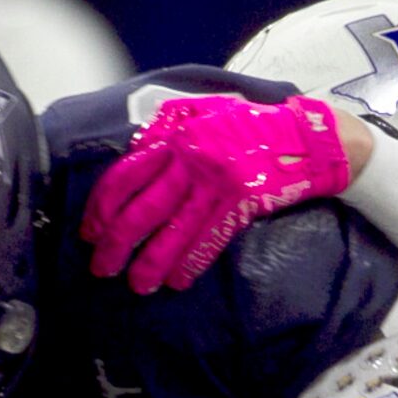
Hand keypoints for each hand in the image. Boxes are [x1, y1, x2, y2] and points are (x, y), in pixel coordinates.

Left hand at [81, 94, 351, 294]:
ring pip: (174, 231)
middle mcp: (191, 159)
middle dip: (117, 244)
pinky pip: (208, 240)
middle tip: (102, 269)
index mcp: (175, 136)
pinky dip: (191, 262)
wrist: (306, 138)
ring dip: (151, 264)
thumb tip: (134, 153)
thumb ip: (166, 130)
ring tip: (137, 286)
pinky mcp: (242, 203)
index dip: (102, 208)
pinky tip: (177, 281)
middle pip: (143, 209)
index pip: (125, 175)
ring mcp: (217, 183)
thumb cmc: (253, 126)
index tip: (90, 232)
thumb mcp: (203, 112)